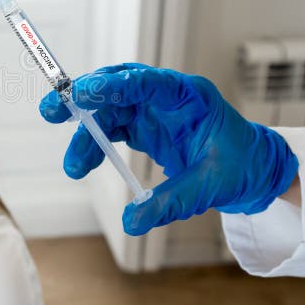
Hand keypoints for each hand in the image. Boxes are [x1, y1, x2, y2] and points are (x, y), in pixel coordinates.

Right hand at [39, 63, 298, 235]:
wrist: (252, 170)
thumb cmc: (241, 167)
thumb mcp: (211, 187)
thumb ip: (171, 202)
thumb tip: (132, 222)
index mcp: (189, 96)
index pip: (147, 82)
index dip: (113, 85)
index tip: (82, 93)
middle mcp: (166, 97)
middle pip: (117, 88)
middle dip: (83, 97)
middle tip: (52, 111)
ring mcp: (153, 109)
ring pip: (108, 110)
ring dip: (85, 133)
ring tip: (73, 167)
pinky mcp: (145, 126)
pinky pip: (112, 127)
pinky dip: (94, 143)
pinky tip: (83, 162)